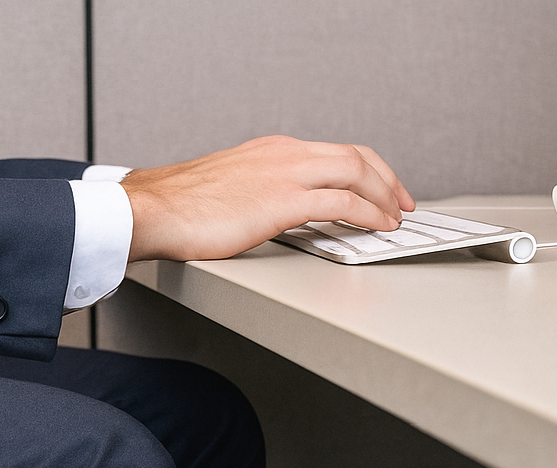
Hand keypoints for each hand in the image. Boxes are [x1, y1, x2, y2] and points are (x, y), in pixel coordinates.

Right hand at [123, 136, 415, 262]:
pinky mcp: (284, 201)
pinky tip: (378, 227)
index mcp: (272, 151)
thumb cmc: (179, 209)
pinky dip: (369, 214)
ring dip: (384, 196)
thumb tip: (266, 217)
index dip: (365, 169)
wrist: (154, 209)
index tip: (379, 189)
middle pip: (355, 156)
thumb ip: (255, 197)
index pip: (333, 152)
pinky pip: (342, 203)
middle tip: (402, 203)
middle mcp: (285, 154)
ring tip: (396, 218)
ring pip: (356, 173)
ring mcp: (286, 174)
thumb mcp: (227, 192)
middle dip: (386, 180)